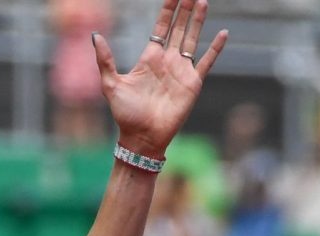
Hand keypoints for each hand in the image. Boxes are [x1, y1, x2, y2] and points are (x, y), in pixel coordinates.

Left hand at [100, 0, 227, 156]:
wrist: (142, 138)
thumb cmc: (125, 114)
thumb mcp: (110, 84)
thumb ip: (105, 59)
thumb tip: (96, 35)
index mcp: (150, 58)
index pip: (161, 27)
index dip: (167, 10)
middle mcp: (167, 61)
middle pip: (179, 28)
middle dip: (185, 9)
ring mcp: (181, 71)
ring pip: (192, 39)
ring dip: (198, 21)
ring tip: (203, 1)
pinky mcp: (193, 83)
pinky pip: (207, 62)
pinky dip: (216, 48)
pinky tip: (224, 33)